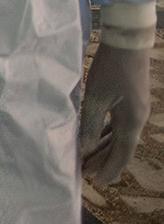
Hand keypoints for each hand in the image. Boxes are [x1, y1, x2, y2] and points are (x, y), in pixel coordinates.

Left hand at [80, 34, 152, 185]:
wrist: (129, 41)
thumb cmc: (111, 68)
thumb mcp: (96, 97)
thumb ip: (91, 124)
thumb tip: (87, 149)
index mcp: (132, 121)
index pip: (121, 153)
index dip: (109, 168)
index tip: (98, 182)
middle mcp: (138, 118)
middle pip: (120, 146)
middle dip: (104, 160)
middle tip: (86, 173)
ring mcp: (136, 109)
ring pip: (120, 135)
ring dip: (105, 147)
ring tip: (89, 158)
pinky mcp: (131, 100)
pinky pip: (119, 123)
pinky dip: (107, 133)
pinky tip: (98, 136)